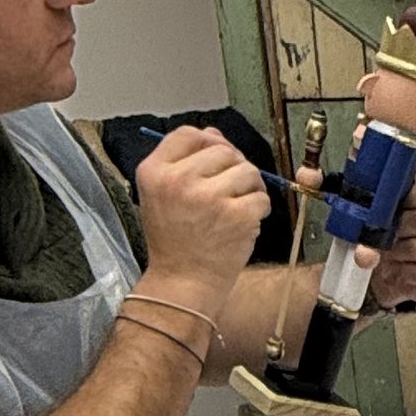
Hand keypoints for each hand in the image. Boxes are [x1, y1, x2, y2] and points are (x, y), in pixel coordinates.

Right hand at [135, 124, 270, 307]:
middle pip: (224, 151)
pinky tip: (243, 223)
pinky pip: (261, 198)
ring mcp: (209, 197)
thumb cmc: (174, 239)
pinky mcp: (236, 215)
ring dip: (249, 189)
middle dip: (233, 169)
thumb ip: (186, 161)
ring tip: (235, 209)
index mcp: (154, 171)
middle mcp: (179, 180)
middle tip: (227, 194)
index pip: (188, 134)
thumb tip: (214, 134)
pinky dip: (259, 210)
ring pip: (248, 171)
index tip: (215, 162)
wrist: (182, 282)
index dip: (209, 142)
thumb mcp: (164, 194)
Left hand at [369, 178, 415, 306]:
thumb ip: (374, 227)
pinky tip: (403, 270)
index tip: (394, 208)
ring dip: (397, 254)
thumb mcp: (388, 223)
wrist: (401, 275)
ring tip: (394, 255)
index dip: (411, 198)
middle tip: (387, 238)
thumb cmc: (399, 241)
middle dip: (397, 231)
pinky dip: (404, 273)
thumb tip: (363, 254)